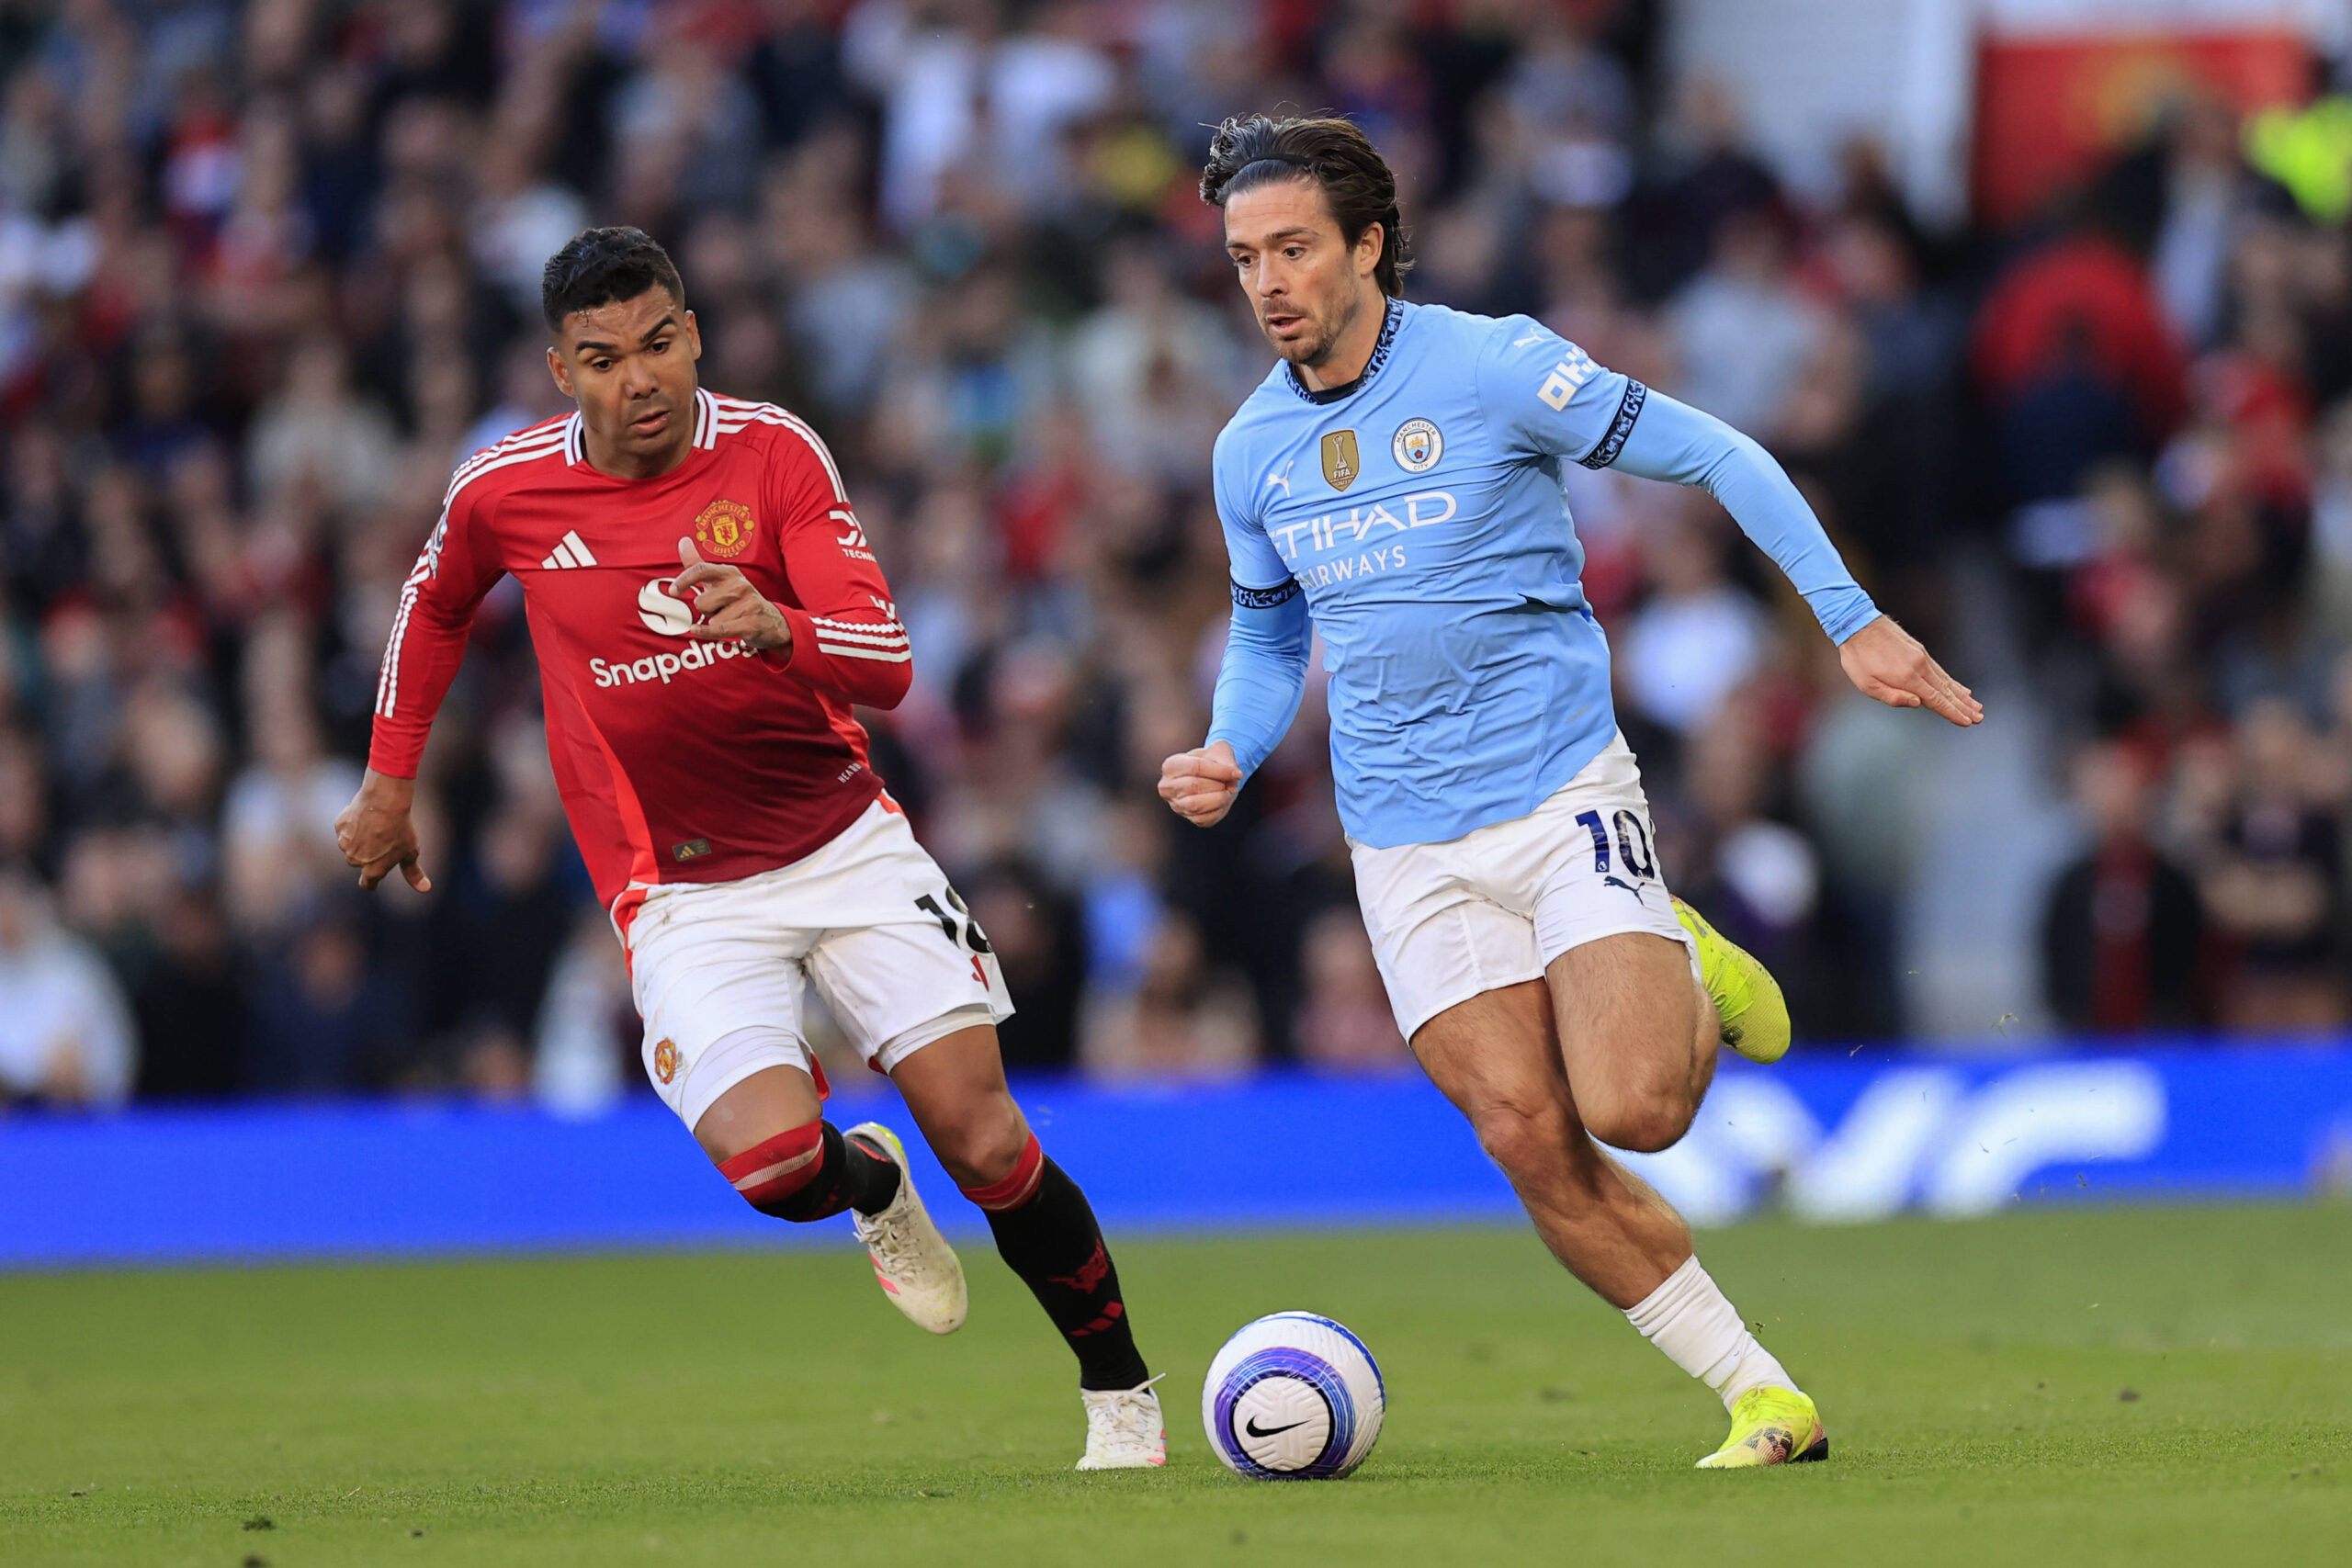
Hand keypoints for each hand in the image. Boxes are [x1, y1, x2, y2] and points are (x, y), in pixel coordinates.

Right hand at [335, 769, 431, 891]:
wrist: (384, 801)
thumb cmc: (400, 828)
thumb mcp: (410, 852)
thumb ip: (413, 873)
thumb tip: (425, 889)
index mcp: (372, 870)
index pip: (368, 884)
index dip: (372, 882)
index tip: (375, 879)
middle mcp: (355, 861)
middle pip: (361, 862)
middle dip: (369, 854)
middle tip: (384, 838)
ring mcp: (344, 844)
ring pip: (352, 845)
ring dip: (360, 839)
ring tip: (376, 825)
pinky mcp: (339, 827)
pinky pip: (346, 828)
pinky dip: (354, 824)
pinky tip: (365, 815)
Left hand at [672, 538, 789, 651]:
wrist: (772, 621)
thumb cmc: (740, 600)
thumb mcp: (721, 580)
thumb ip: (698, 563)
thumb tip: (683, 541)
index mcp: (730, 572)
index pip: (701, 570)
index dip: (684, 580)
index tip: (673, 591)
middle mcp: (740, 585)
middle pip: (702, 602)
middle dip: (706, 611)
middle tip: (721, 609)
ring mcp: (747, 604)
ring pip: (711, 618)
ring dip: (715, 623)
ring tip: (730, 619)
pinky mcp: (750, 623)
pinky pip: (719, 629)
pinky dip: (706, 632)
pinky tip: (697, 630)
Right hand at [1159, 741, 1243, 826]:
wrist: (1212, 775)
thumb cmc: (1213, 760)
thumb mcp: (1219, 752)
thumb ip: (1226, 761)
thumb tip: (1234, 776)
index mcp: (1171, 766)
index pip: (1194, 767)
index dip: (1219, 771)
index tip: (1237, 773)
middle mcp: (1168, 787)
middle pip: (1193, 786)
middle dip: (1217, 785)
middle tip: (1229, 782)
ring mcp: (1176, 804)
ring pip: (1195, 805)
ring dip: (1218, 798)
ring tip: (1226, 791)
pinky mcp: (1189, 818)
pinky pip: (1203, 818)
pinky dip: (1218, 810)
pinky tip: (1222, 800)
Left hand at [1838, 614, 1983, 726]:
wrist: (1857, 623)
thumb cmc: (1858, 658)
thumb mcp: (1866, 684)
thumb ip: (1893, 697)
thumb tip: (1918, 704)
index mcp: (1907, 678)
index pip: (1935, 700)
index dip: (1952, 712)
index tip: (1967, 722)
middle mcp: (1919, 666)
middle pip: (1946, 691)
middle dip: (1963, 707)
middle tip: (1979, 718)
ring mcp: (1921, 657)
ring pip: (1946, 680)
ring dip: (1961, 695)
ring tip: (1976, 705)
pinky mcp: (1919, 650)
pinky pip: (1940, 670)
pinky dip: (1952, 681)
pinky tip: (1959, 687)